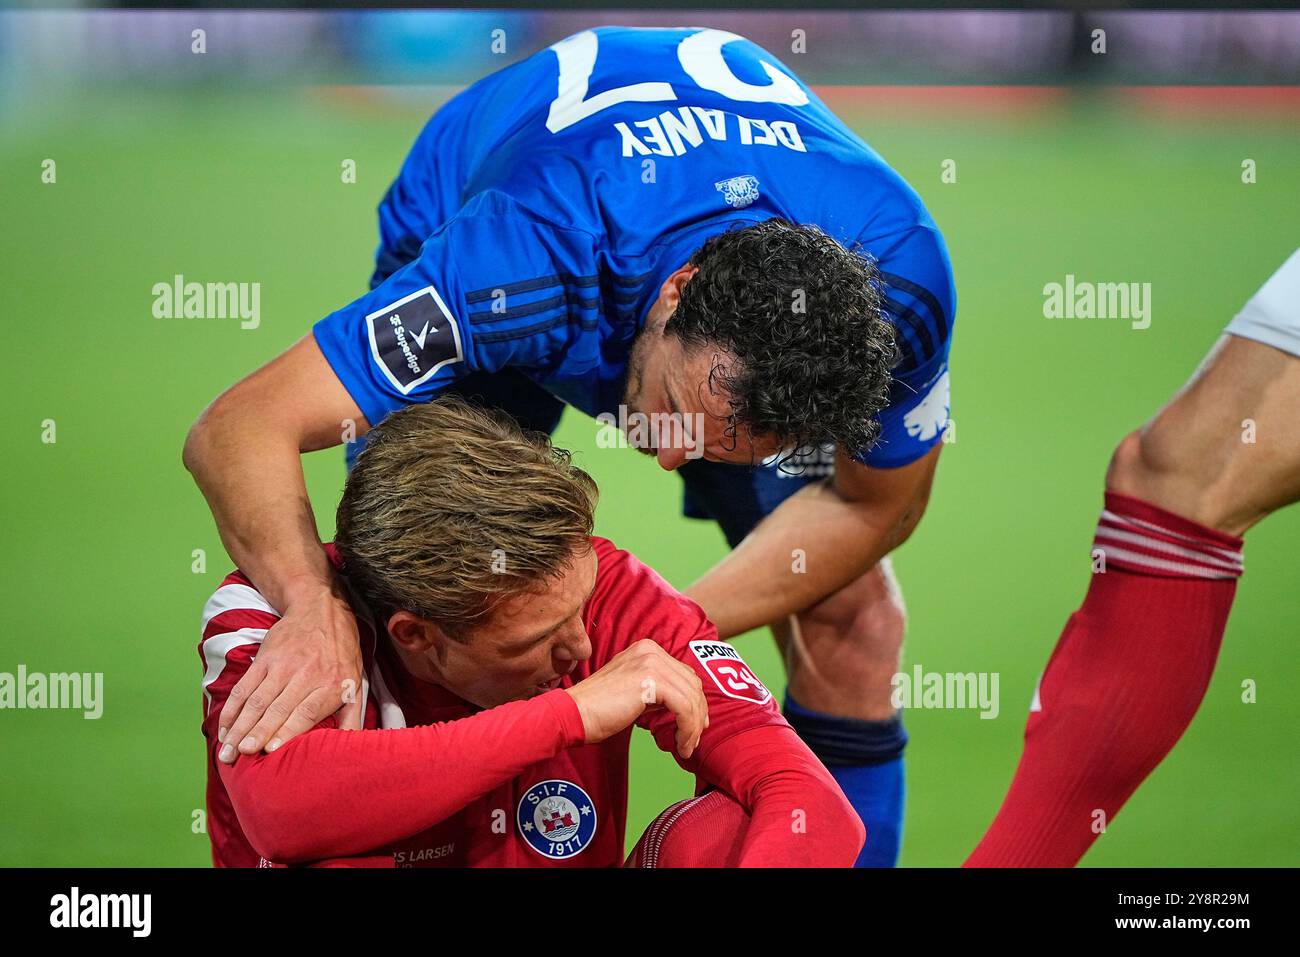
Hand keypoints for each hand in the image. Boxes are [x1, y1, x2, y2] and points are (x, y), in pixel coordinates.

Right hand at [217, 587, 363, 762]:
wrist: (322, 610)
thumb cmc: (342, 652)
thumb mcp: (356, 681)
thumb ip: (353, 716)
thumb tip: (352, 750)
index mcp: (331, 684)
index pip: (306, 711)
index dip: (288, 730)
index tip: (270, 750)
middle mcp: (306, 675)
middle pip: (277, 708)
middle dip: (257, 734)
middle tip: (240, 755)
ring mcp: (282, 665)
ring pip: (257, 700)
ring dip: (239, 726)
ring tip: (227, 749)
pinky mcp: (265, 658)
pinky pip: (244, 687)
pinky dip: (232, 708)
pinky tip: (224, 727)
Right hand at [565, 639, 708, 758]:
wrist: (573, 714)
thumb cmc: (597, 709)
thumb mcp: (632, 690)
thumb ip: (656, 690)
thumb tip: (683, 706)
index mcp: (646, 649)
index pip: (684, 674)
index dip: (695, 701)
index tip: (696, 725)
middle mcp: (650, 650)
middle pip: (692, 684)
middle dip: (698, 715)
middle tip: (694, 740)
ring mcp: (650, 662)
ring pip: (691, 697)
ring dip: (693, 727)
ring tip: (686, 747)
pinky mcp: (651, 681)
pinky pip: (684, 707)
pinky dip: (687, 729)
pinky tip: (680, 745)